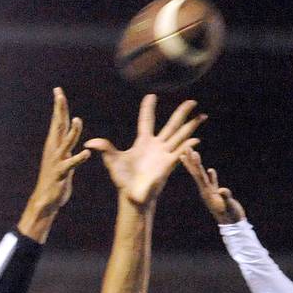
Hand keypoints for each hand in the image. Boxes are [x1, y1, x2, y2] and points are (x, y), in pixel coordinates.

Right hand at [25, 88, 91, 220]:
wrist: (45, 200)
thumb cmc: (54, 180)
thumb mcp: (59, 160)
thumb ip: (63, 146)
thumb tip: (63, 134)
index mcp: (53, 145)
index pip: (57, 122)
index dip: (58, 107)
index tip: (58, 91)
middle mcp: (54, 150)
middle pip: (58, 126)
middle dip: (59, 110)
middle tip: (60, 95)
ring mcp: (57, 161)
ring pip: (66, 143)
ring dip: (72, 132)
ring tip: (78, 120)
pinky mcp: (62, 174)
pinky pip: (71, 165)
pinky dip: (78, 159)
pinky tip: (87, 153)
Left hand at [85, 95, 205, 208]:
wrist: (132, 196)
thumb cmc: (123, 180)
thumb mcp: (113, 160)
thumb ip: (104, 148)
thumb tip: (90, 142)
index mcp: (143, 142)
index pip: (147, 120)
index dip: (148, 108)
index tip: (151, 95)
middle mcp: (157, 146)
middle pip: (172, 125)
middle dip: (182, 113)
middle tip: (192, 101)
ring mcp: (165, 155)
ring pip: (181, 136)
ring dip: (192, 126)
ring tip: (202, 116)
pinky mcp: (169, 165)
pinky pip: (180, 153)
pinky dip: (187, 146)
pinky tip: (195, 140)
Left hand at [181, 147, 244, 223]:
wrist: (233, 226)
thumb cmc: (231, 217)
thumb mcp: (229, 207)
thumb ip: (226, 198)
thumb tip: (223, 190)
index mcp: (207, 193)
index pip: (199, 176)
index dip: (196, 164)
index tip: (192, 153)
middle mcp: (206, 192)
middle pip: (197, 173)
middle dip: (191, 161)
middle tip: (185, 148)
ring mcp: (212, 193)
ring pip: (203, 176)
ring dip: (198, 166)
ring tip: (194, 156)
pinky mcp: (218, 196)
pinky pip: (213, 183)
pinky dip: (212, 176)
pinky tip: (211, 170)